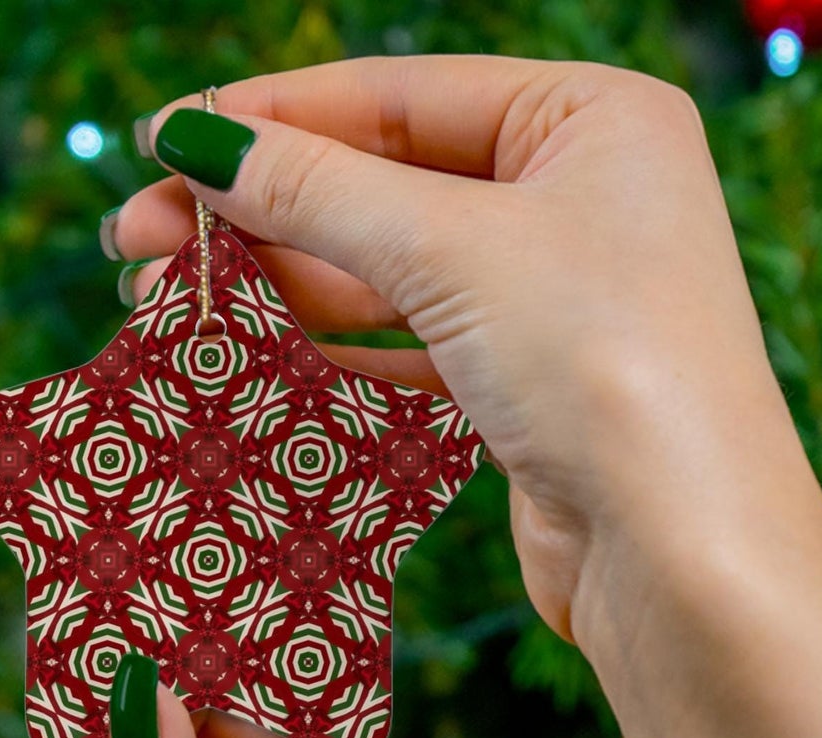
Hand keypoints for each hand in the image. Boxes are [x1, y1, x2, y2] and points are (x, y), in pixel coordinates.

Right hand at [111, 58, 821, 737]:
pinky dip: (333, 352)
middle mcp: (580, 200)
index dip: (272, 119)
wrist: (685, 557)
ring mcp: (556, 300)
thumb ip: (317, 191)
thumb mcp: (451, 252)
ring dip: (281, 286)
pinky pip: (412, 350)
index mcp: (591, 120)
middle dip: (260, 212)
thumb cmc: (605, 368)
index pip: (399, 95)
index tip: (162, 143)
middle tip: (137, 241)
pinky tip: (251, 357)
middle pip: (386, 185)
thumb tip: (196, 140)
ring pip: (390, 275)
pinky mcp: (530, 390)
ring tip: (167, 301)